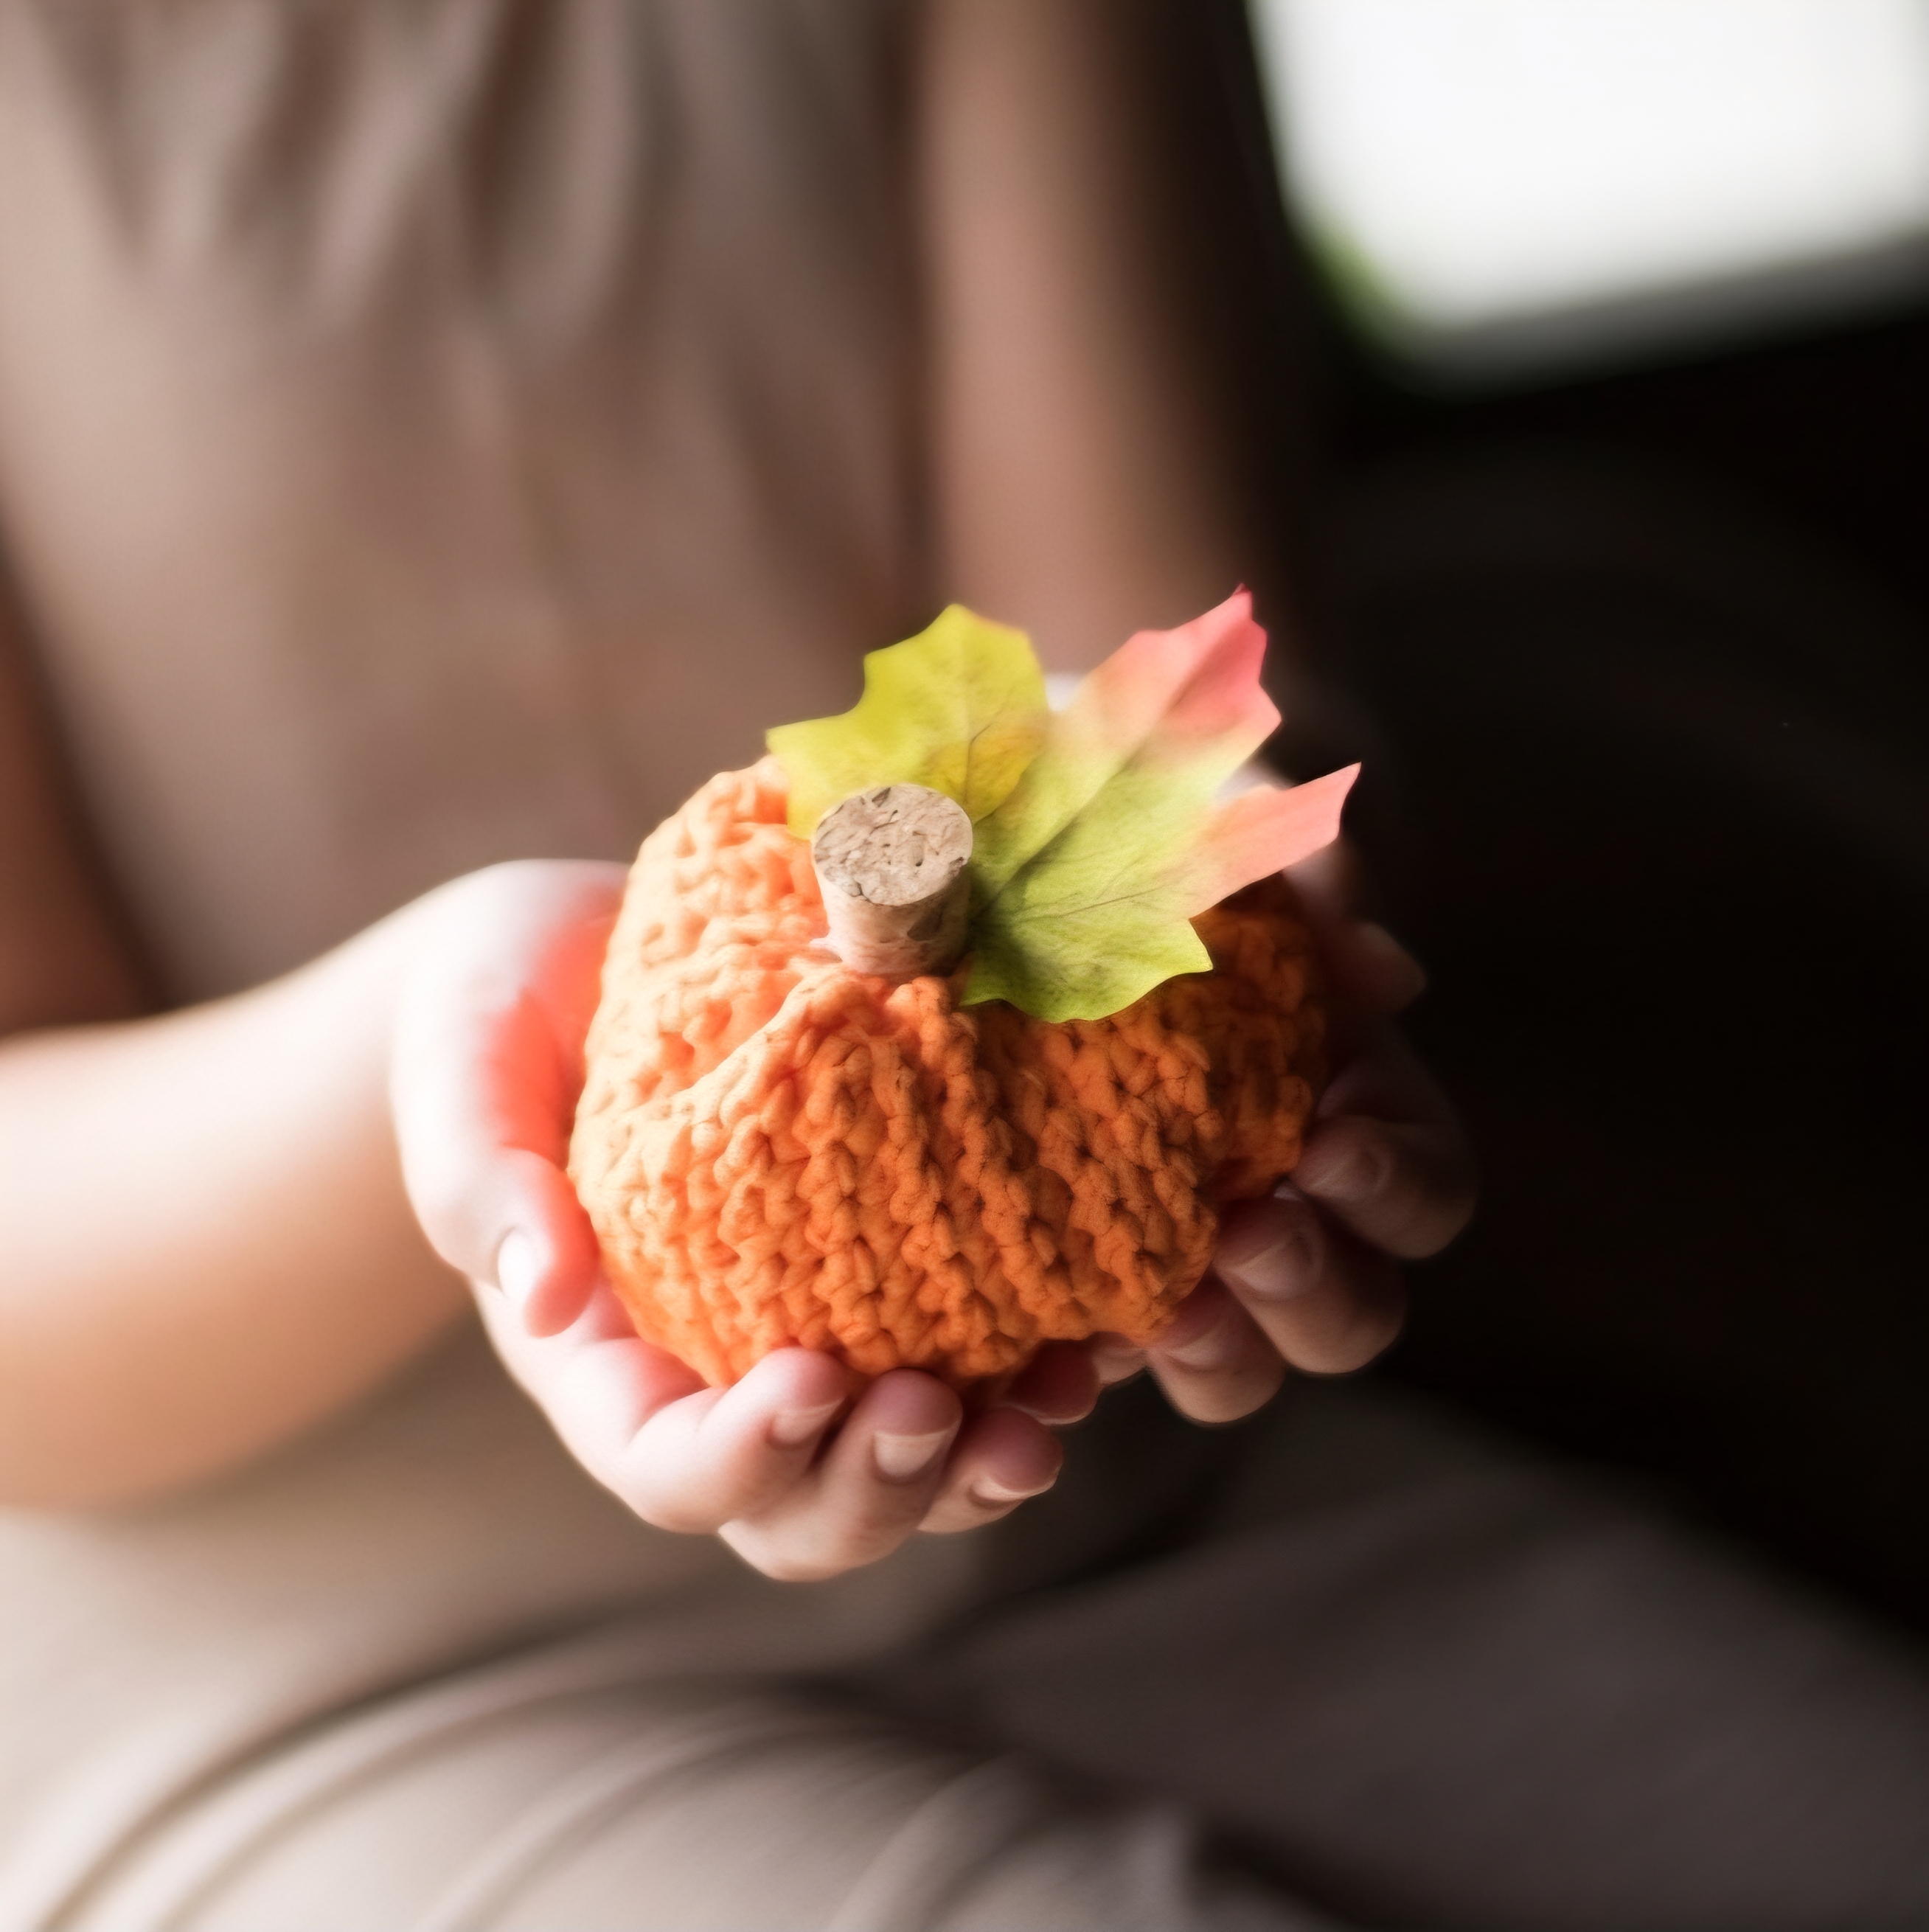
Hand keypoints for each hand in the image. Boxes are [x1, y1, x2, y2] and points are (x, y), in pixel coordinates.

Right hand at [390, 862, 1063, 1582]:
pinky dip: (1035, 1368)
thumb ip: (482, 1179)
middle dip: (877, 1492)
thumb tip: (544, 1297)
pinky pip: (978, 1361)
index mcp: (608, 1362)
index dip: (745, 1458)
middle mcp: (719, 1377)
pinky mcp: (900, 1272)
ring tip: (1049, 1403)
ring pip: (906, 1466)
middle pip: (802, 1512)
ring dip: (976, 1463)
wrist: (586, 951)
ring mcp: (820, 1332)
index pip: (671, 1470)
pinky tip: (1091, 1331)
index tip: (812, 1375)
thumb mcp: (462, 1069)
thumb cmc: (501, 1011)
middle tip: (939, 1411)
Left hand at [1068, 842, 1477, 1424]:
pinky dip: (1076, 1367)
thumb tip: (1384, 973)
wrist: (1045, 842)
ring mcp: (1178, 1248)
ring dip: (1213, 1350)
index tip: (1330, 1143)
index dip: (1395, 1191)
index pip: (1423, 1193)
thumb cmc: (1172, 832)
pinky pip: (1092, 1357)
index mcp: (1350, 1110)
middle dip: (1311, 1291)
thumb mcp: (1243, 823)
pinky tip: (1039, 1341)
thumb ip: (1317, 883)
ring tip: (1153, 1304)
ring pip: (1236, 1362)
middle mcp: (1281, 1203)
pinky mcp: (1074, 1273)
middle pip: (1348, 1314)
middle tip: (1247, 1234)